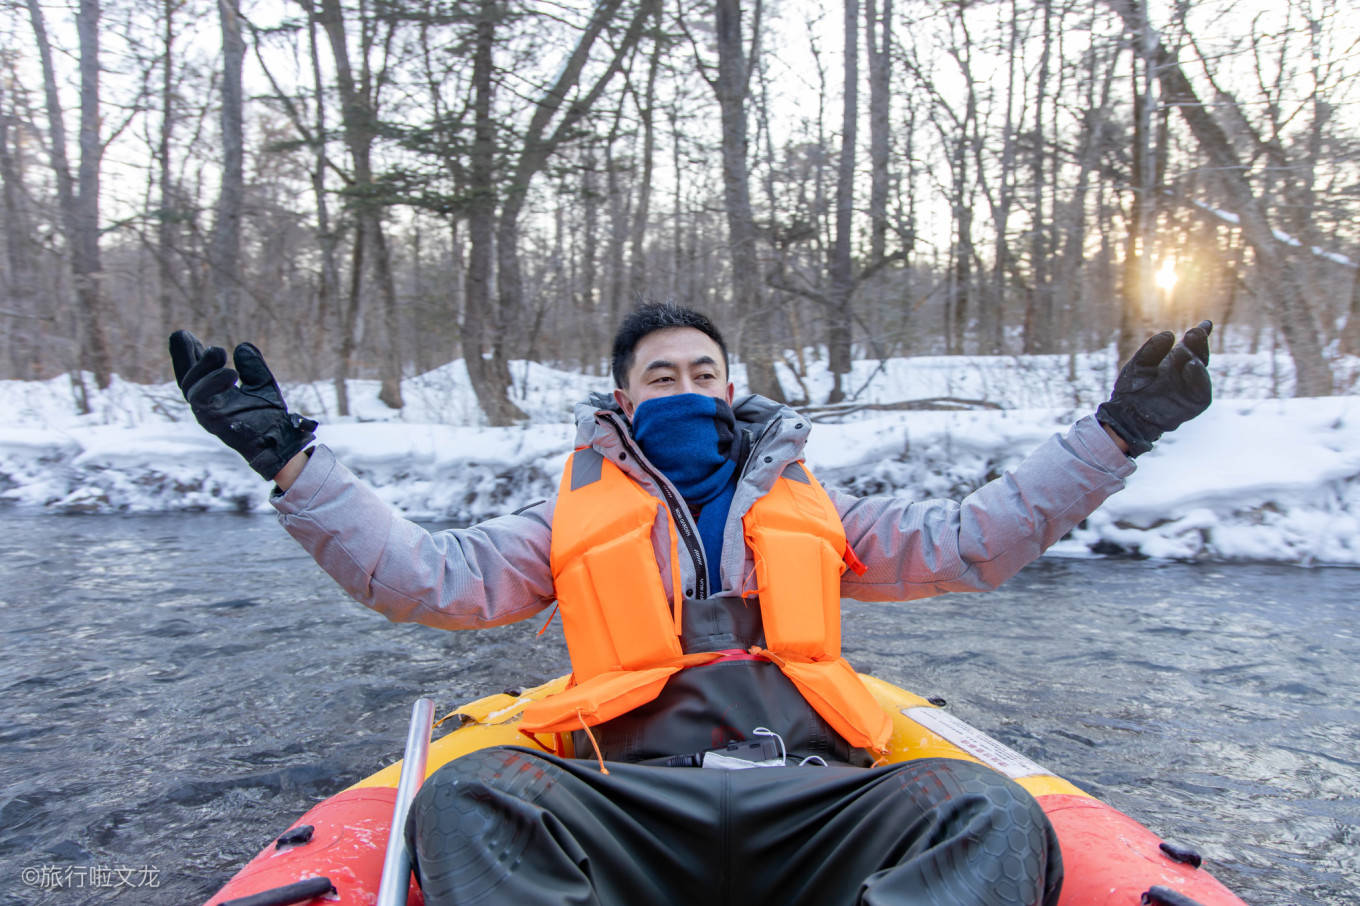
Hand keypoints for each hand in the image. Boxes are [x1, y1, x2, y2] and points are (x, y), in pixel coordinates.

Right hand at [169, 330, 316, 480]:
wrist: (283, 441)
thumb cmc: (271, 417)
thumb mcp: (262, 385)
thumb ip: (252, 367)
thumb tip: (242, 346)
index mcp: (216, 396)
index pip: (197, 373)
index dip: (190, 354)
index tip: (187, 335)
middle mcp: (208, 406)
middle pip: (186, 379)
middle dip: (182, 355)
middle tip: (182, 333)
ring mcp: (209, 416)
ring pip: (191, 389)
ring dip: (202, 367)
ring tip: (217, 350)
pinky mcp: (215, 424)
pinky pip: (203, 402)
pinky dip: (212, 384)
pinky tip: (229, 372)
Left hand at [1096, 320, 1211, 456]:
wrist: (1125, 414)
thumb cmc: (1130, 390)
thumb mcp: (1138, 364)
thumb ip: (1152, 349)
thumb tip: (1170, 335)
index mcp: (1173, 364)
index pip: (1190, 347)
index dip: (1199, 336)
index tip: (1206, 324)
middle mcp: (1184, 375)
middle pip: (1198, 356)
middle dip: (1198, 344)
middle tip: (1195, 332)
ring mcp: (1190, 390)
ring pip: (1201, 371)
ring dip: (1198, 357)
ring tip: (1187, 350)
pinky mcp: (1194, 405)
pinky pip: (1203, 391)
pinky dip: (1200, 378)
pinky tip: (1192, 365)